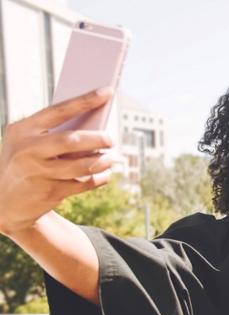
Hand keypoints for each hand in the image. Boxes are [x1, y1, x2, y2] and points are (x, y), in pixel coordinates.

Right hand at [0, 88, 115, 235]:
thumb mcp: (27, 143)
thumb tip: (94, 124)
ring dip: (102, 161)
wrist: (3, 201)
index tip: (107, 92)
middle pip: (72, 140)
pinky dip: (99, 178)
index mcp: (22, 130)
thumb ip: (53, 133)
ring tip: (110, 159)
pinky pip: (83, 183)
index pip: (58, 110)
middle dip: (98, 138)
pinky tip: (104, 174)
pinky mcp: (50, 192)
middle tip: (111, 140)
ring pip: (82, 165)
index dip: (85, 100)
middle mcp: (28, 150)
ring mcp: (38, 172)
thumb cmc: (24, 163)